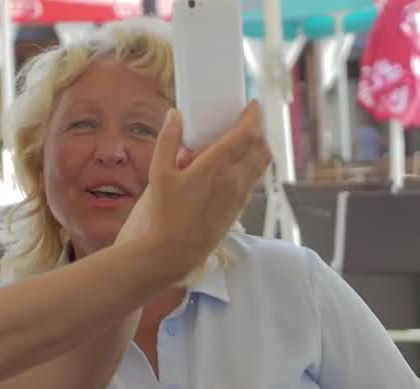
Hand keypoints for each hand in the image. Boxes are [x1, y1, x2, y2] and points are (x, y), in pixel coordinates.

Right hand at [117, 102, 270, 282]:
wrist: (170, 253)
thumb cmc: (162, 215)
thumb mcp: (158, 173)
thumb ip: (168, 141)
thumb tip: (175, 115)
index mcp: (216, 168)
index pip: (248, 135)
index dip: (254, 116)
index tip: (252, 104)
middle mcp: (234, 181)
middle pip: (261, 147)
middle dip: (259, 129)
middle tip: (248, 119)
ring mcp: (239, 197)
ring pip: (261, 165)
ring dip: (258, 147)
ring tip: (244, 139)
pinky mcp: (238, 210)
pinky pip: (253, 180)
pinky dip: (251, 165)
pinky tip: (235, 164)